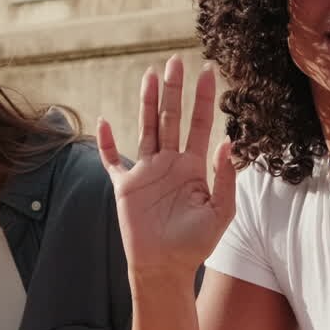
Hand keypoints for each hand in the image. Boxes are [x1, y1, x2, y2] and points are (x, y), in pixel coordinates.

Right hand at [97, 57, 235, 277]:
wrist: (165, 268)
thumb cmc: (195, 245)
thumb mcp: (220, 212)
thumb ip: (226, 179)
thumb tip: (227, 144)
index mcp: (192, 167)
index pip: (199, 125)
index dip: (204, 99)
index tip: (209, 72)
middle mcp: (169, 163)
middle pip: (171, 118)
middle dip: (174, 90)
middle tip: (176, 61)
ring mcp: (145, 172)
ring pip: (146, 128)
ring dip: (147, 102)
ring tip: (150, 75)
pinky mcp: (124, 186)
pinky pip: (112, 160)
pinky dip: (106, 143)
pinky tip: (103, 122)